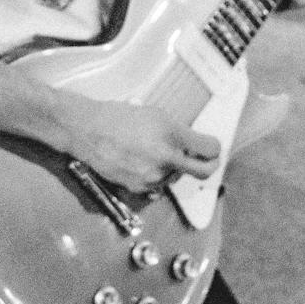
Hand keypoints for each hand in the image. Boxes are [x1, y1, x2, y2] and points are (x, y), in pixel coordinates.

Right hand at [61, 94, 220, 194]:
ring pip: (177, 177)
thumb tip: (192, 143)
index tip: (214, 147)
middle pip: (203, 171)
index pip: (210, 148)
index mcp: (171, 134)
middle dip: (210, 166)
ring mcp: (154, 176)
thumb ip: (177, 131)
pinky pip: (158, 185)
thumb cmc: (118, 117)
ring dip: (174, 168)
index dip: (216, 148)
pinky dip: (156, 176)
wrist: (88, 131)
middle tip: (207, 160)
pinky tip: (143, 162)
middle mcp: (166, 157)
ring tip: (155, 153)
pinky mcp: (140, 188)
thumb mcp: (154, 115)